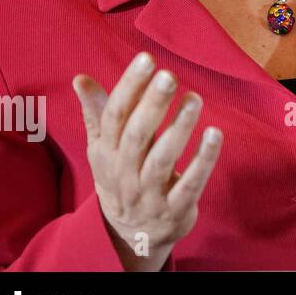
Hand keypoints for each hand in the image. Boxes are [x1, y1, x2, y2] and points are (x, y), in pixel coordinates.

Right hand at [71, 51, 222, 270]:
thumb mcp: (103, 149)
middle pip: (137, 136)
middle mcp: (125, 173)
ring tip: (194, 98)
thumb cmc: (120, 177)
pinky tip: (215, 134)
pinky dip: (203, 160)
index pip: (115, 116)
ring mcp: (149, 193)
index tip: (147, 59)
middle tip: (169, 75)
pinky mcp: (175, 208)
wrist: (130, 235)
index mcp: (106, 152)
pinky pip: (190, 183)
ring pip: (162, 159)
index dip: (129, 87)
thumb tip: (80, 78)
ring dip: (179, 128)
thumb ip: (97, 113)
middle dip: (152, 104)